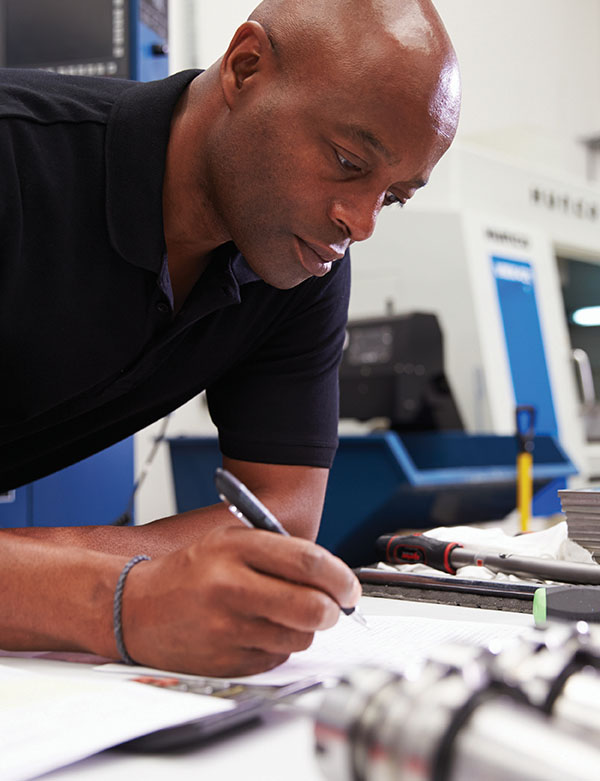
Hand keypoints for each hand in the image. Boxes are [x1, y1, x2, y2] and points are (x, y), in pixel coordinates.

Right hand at [121, 525, 360, 675]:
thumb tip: (333, 576)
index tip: (348, 586)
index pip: (308, 562)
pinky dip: (278, 645)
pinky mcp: (225, 662)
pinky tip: (256, 630)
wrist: (135, 608)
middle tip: (333, 606)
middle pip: (312, 607)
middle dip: (333, 609)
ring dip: (304, 627)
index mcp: (236, 548)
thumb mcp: (231, 541)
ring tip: (282, 613)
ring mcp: (227, 628)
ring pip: (300, 636)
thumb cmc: (191, 572)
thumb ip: (280, 552)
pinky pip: (277, 657)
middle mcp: (231, 587)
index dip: (340, 577)